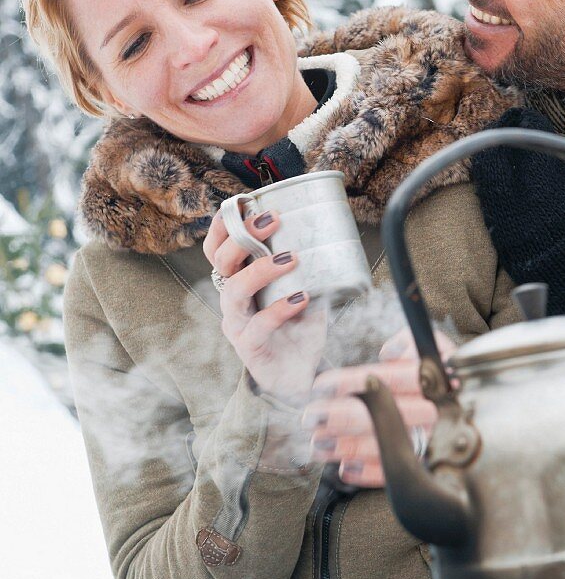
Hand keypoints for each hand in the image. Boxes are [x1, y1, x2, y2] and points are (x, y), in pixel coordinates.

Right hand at [203, 208, 325, 401]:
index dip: (224, 223)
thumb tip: (333, 228)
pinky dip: (281, 309)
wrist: (300, 376)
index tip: (246, 202)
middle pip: (221, 261)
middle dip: (243, 236)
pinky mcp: (250, 348)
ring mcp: (237, 324)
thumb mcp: (304, 288)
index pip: (217, 247)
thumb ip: (310, 265)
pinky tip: (302, 299)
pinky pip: (259, 325)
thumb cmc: (299, 328)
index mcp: (239, 280)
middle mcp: (232, 299)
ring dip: (261, 270)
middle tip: (273, 221)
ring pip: (234, 291)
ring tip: (291, 258)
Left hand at [304, 327, 455, 487]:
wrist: (474, 400)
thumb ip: (408, 341)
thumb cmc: (439, 369)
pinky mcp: (425, 465)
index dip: (348, 383)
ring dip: (346, 446)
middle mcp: (431, 410)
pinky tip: (345, 469)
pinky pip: (396, 474)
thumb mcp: (428, 344)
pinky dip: (368, 474)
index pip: (384, 380)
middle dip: (339, 416)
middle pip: (379, 414)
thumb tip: (389, 352)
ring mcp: (428, 440)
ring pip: (383, 446)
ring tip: (318, 444)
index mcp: (429, 378)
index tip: (320, 387)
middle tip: (311, 417)